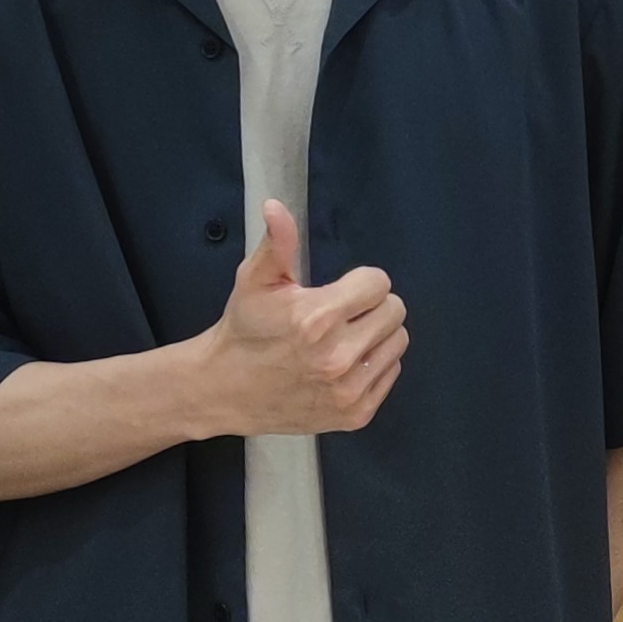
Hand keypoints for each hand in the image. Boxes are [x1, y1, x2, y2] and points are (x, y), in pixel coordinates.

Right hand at [182, 199, 403, 437]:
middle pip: (394, 311)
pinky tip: (344, 365)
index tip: (338, 292)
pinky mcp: (356, 414)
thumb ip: (276, 243)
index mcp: (315, 318)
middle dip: (371, 306)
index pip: (378, 283)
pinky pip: (392, 373)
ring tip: (344, 338)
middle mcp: (337, 357)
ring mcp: (348, 390)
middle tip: (342, 315)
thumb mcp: (253, 281)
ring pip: (398, 342)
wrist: (224, 391)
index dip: (359, 282)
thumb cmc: (244, 331)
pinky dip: (374, 365)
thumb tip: (276, 206)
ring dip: (376, 335)